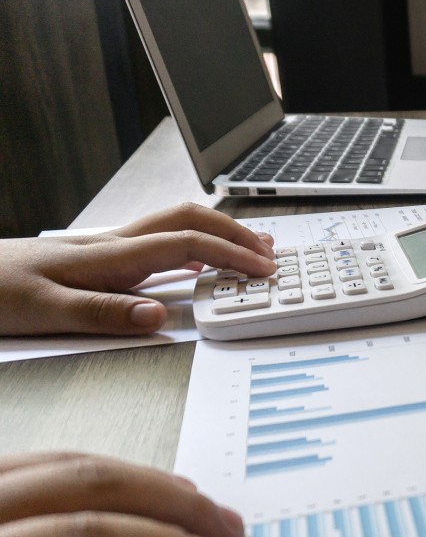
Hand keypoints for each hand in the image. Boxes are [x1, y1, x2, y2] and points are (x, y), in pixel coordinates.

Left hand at [0, 203, 275, 335]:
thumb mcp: (46, 312)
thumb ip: (104, 314)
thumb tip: (157, 315)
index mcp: (110, 257)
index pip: (187, 245)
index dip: (232, 255)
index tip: (264, 269)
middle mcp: (113, 245)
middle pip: (190, 221)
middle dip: (236, 233)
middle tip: (269, 252)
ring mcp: (107, 247)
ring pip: (176, 225)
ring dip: (218, 232)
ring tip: (248, 247)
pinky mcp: (99, 256)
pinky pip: (159, 240)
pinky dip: (193, 244)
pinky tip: (197, 259)